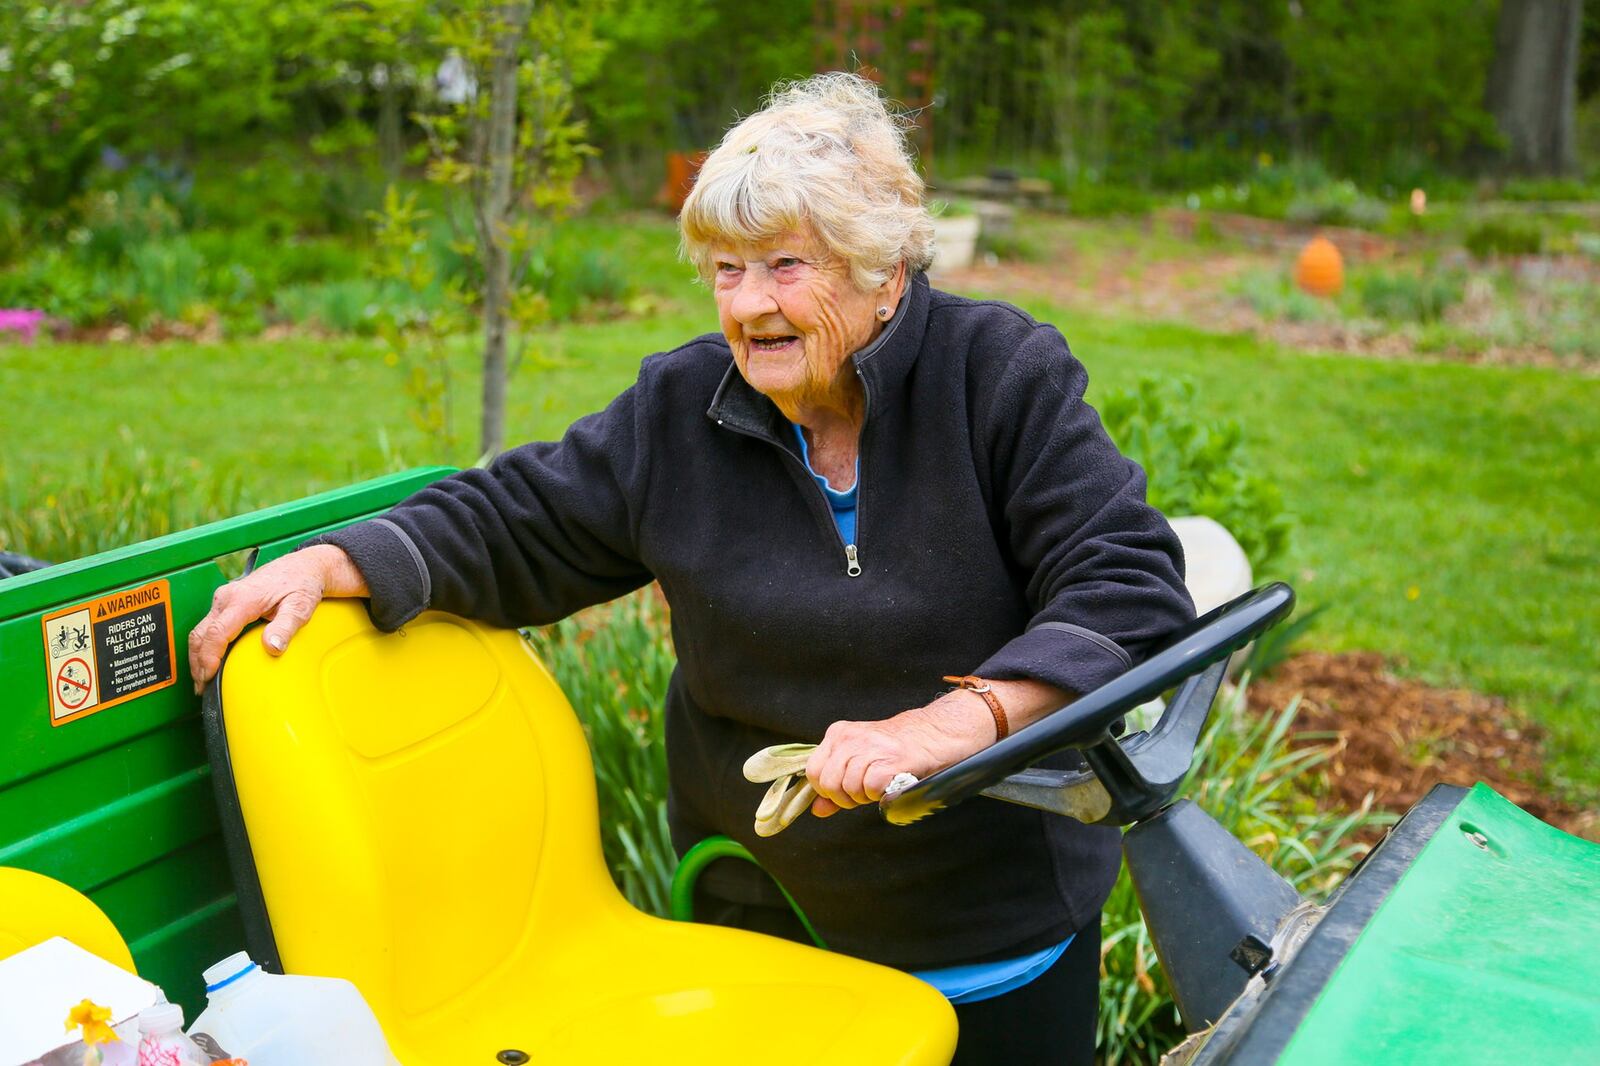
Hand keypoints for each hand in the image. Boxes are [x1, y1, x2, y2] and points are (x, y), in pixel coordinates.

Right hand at [187, 545, 367, 691]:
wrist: (301, 568)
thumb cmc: (301, 584)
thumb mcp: (300, 605)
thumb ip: (286, 626)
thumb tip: (272, 647)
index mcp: (242, 599)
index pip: (216, 633)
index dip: (209, 658)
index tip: (208, 677)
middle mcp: (227, 597)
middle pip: (200, 634)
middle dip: (197, 663)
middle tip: (202, 687)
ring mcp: (223, 599)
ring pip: (199, 631)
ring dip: (198, 656)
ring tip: (203, 680)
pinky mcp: (225, 603)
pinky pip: (207, 627)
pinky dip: (204, 646)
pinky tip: (210, 661)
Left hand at [804, 691, 995, 817]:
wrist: (937, 733)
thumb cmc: (898, 750)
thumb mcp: (861, 761)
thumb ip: (836, 786)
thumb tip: (817, 809)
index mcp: (839, 734)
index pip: (813, 771)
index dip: (827, 789)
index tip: (846, 790)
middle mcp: (850, 737)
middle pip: (827, 783)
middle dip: (844, 797)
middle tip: (866, 791)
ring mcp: (870, 747)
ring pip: (847, 788)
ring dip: (865, 796)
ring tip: (881, 784)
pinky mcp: (890, 760)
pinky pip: (870, 789)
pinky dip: (880, 794)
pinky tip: (891, 784)